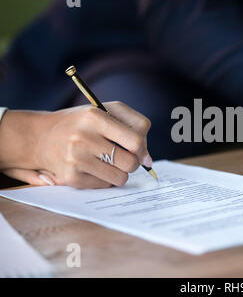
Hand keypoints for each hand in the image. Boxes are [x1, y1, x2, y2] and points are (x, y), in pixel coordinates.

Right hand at [0, 101, 151, 187]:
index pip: (136, 140)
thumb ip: (134, 126)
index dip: (143, 147)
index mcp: (94, 116)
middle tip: (121, 155)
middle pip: (131, 162)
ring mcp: (75, 159)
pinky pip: (105, 185)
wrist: (40, 137)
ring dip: (119, 172)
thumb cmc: (82, 123)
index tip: (138, 149)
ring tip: (107, 161)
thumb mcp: (106, 111)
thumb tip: (148, 160)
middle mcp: (83, 137)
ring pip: (120, 177)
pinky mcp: (70, 177)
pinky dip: (104, 179)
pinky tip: (92, 167)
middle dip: (132, 161)